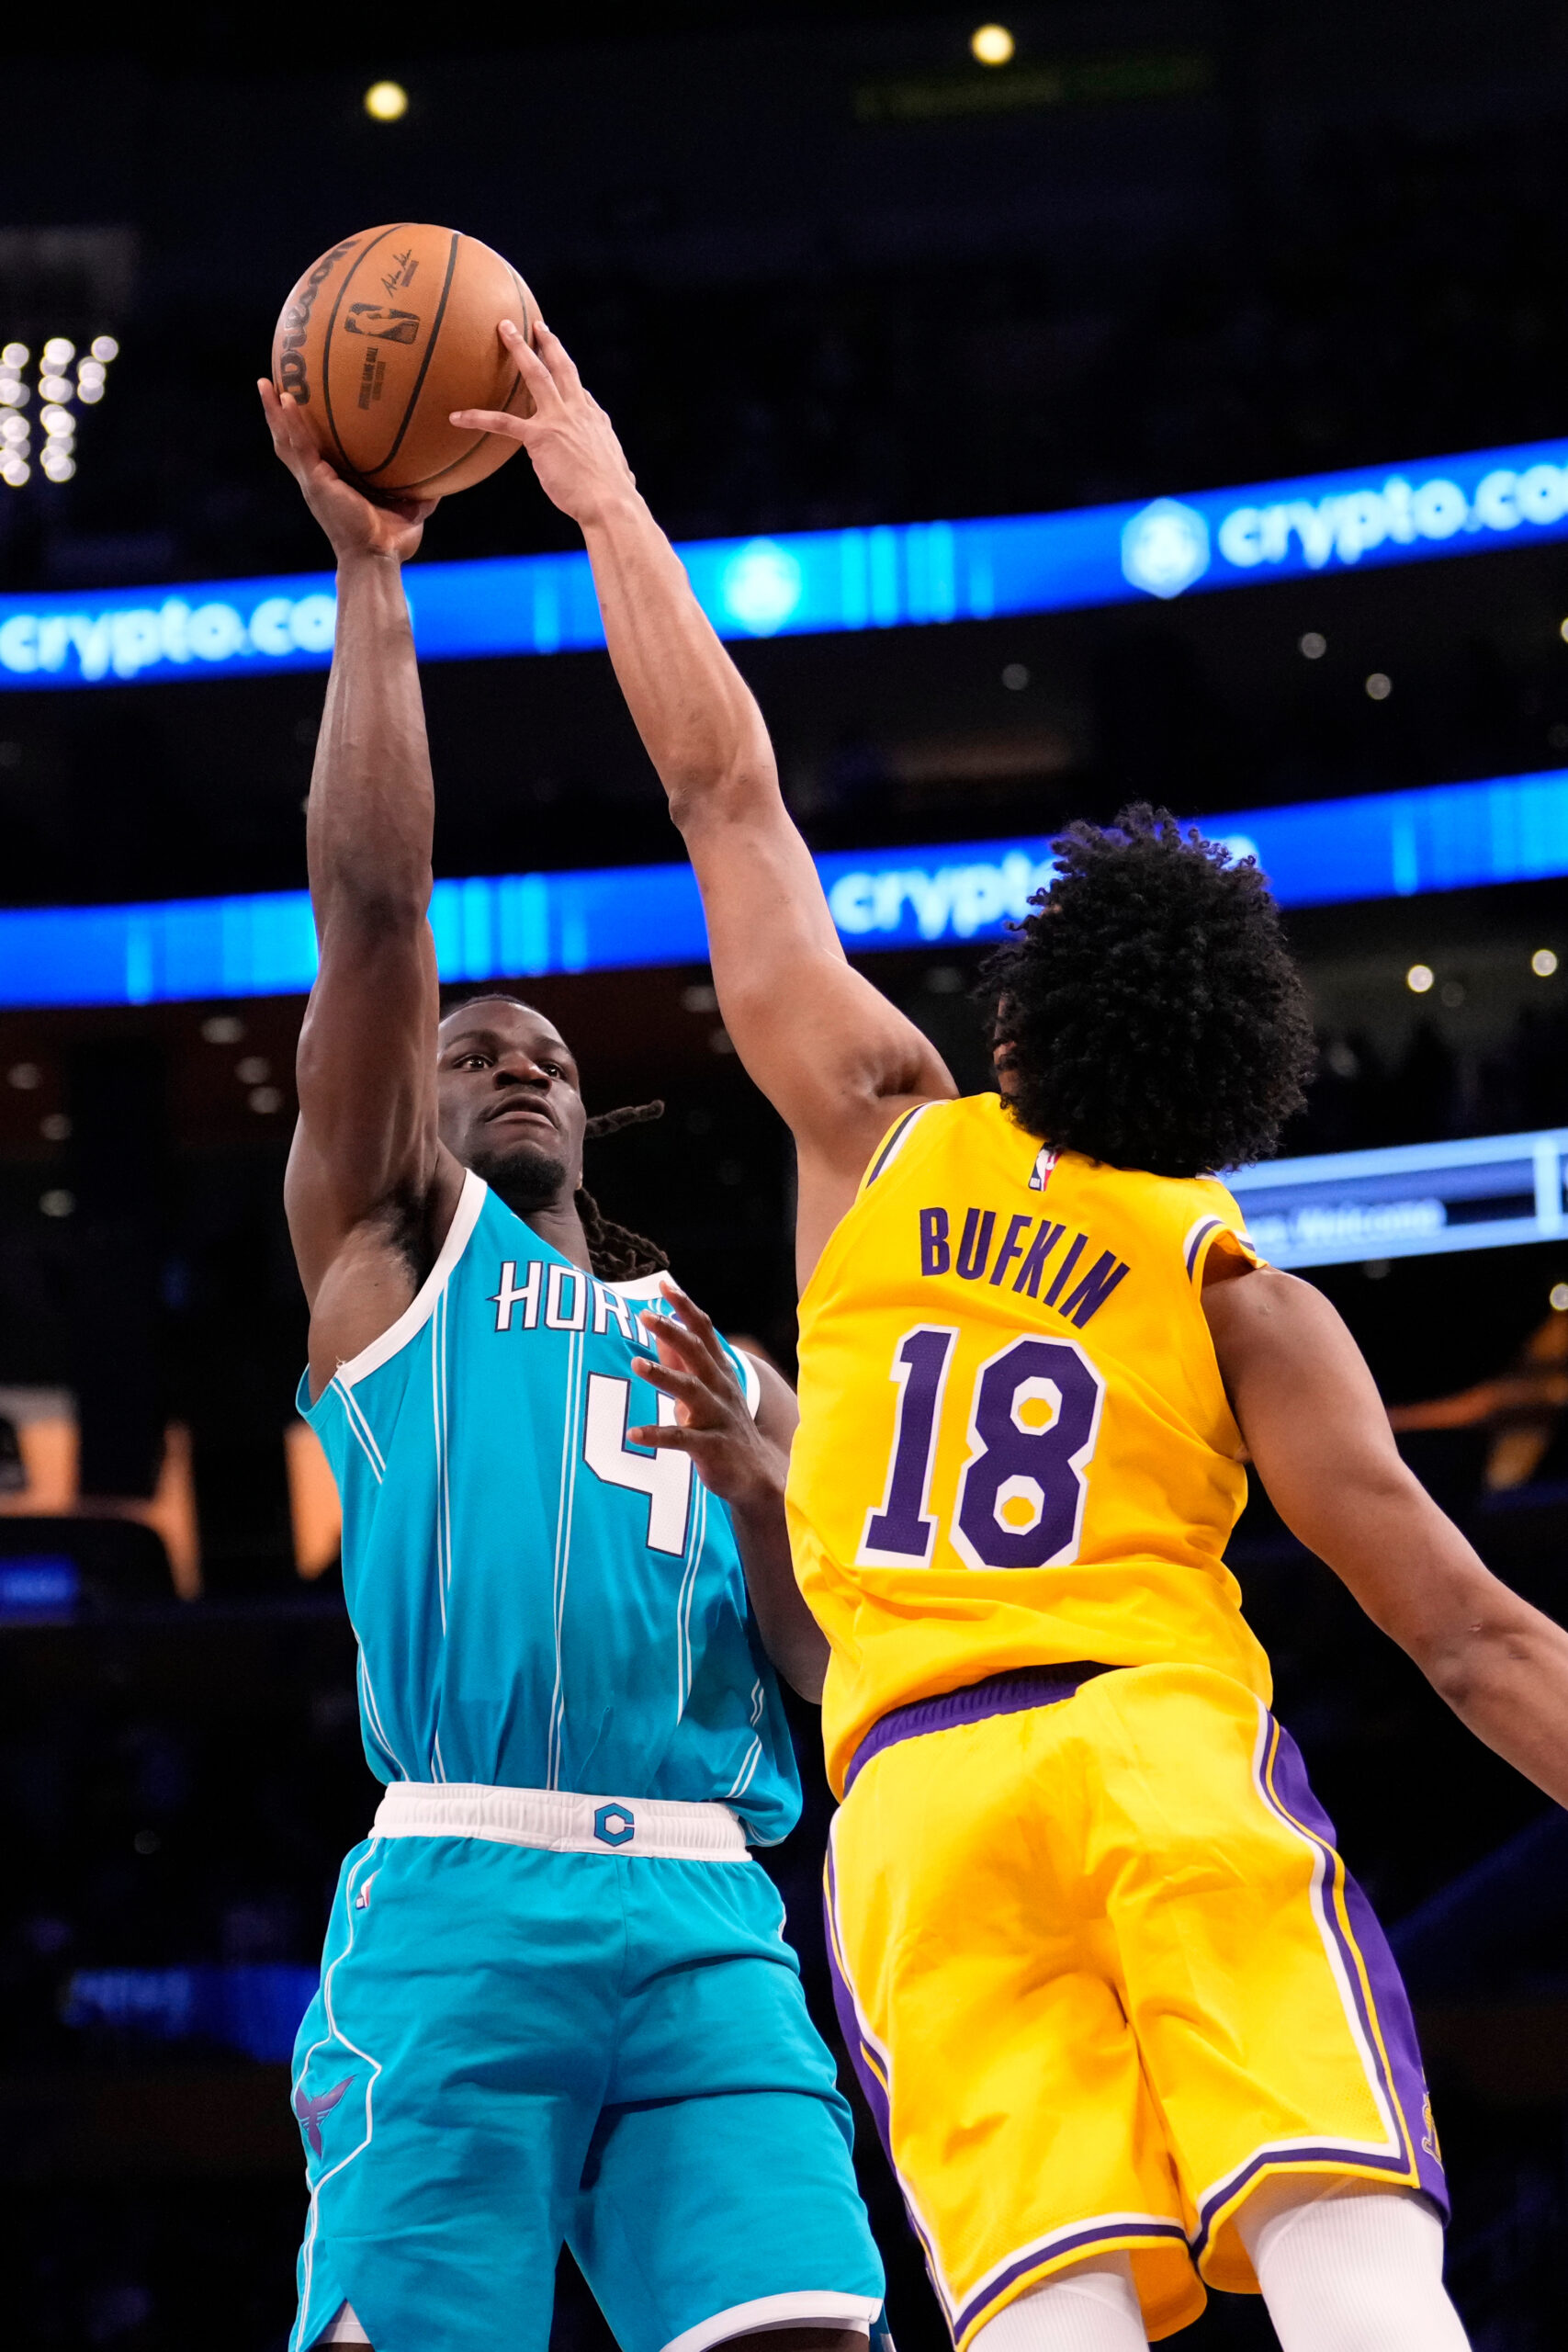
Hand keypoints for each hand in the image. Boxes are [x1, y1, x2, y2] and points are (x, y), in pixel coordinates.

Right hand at [258, 379, 435, 563]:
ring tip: (263, 383)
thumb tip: (443, 481)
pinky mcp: (316, 482)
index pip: (309, 452)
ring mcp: (312, 482)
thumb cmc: (391, 543)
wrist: (377, 559)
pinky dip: (291, 422)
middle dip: (277, 414)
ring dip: (274, 411)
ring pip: (285, 440)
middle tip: (269, 386)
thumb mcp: (409, 511)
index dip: (299, 430)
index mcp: (329, 485)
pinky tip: (287, 400)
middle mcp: (315, 481)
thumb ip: (420, 494)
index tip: (296, 406)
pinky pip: (300, 446)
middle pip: (287, 441)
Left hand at [451, 319, 637, 530]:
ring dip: (519, 348)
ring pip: (536, 374)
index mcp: (596, 420)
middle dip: (548, 342)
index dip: (569, 382)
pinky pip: (503, 422)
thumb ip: (617, 469)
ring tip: (505, 329)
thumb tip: (627, 482)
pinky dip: (478, 418)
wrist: (609, 502)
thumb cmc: (616, 497)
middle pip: (562, 367)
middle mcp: (578, 412)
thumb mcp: (621, 475)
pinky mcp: (540, 437)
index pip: (580, 393)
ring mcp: (559, 420)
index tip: (561, 368)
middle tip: (537, 325)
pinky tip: (457, 418)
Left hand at [628, 1281, 784, 1510]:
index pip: (703, 1332)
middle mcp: (719, 1388)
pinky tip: (633, 1433)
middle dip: (672, 1331)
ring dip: (663, 1375)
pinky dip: (656, 1434)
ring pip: (689, 1390)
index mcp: (719, 1372)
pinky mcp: (711, 1447)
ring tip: (635, 1363)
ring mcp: (716, 1417)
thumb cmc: (723, 1426)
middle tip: (646, 1315)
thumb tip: (661, 1330)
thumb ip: (682, 1361)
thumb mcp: (705, 1389)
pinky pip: (681, 1439)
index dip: (684, 1307)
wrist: (757, 1475)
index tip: (664, 1285)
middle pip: (696, 1353)